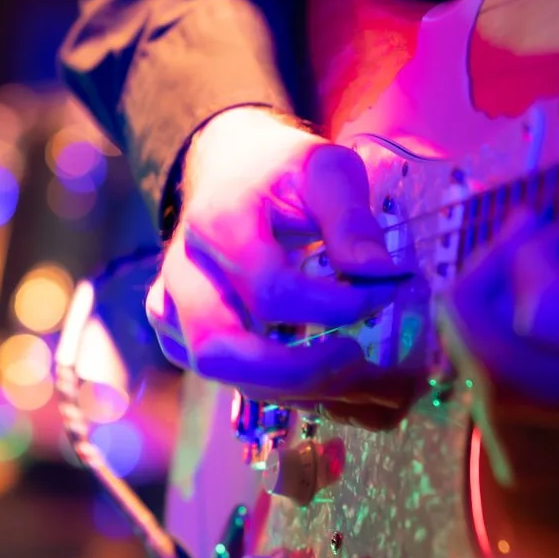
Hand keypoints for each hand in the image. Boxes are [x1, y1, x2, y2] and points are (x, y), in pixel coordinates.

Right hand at [145, 107, 411, 421]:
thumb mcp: (325, 170)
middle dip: (299, 371)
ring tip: (353, 375)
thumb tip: (382, 273)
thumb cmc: (281, 171)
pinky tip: (324, 376)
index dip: (335, 307)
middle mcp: (183, 272)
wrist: (228, 168)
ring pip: (219, 373)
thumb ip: (351, 218)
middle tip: (360, 361)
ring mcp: (171, 306)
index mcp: (218, 223)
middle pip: (221, 350)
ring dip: (290, 389)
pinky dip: (276, 388)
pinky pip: (222, 376)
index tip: (386, 294)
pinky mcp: (177, 331)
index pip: (273, 291)